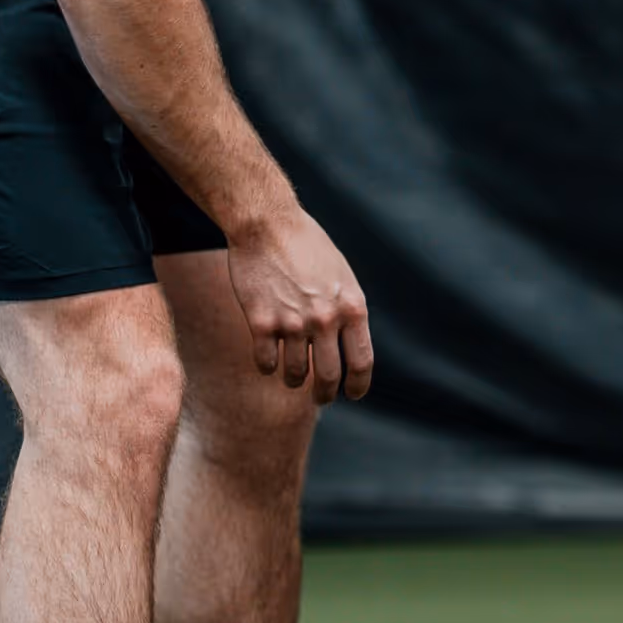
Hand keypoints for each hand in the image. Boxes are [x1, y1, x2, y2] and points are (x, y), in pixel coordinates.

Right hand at [225, 208, 373, 403]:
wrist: (266, 224)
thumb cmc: (307, 246)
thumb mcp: (342, 277)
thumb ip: (348, 311)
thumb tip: (349, 348)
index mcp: (352, 308)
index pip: (361, 362)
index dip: (358, 385)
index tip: (352, 394)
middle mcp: (326, 320)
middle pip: (329, 377)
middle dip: (324, 394)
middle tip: (320, 398)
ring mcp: (293, 323)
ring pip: (295, 374)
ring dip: (293, 381)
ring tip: (292, 378)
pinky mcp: (261, 322)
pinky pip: (265, 362)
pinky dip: (267, 367)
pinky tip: (268, 361)